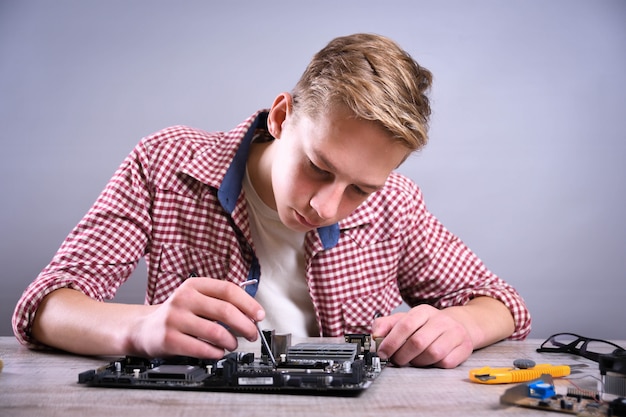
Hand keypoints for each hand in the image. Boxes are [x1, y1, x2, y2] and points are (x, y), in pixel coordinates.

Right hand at [128, 278, 264, 358]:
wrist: (144, 328)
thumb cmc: (177, 314)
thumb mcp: (195, 298)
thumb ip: (219, 301)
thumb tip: (251, 313)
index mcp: (194, 285)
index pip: (228, 290)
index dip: (248, 303)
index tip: (259, 315)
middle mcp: (184, 298)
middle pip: (225, 310)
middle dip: (245, 325)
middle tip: (252, 334)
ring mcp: (175, 318)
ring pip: (216, 331)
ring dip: (231, 341)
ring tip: (232, 345)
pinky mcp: (169, 339)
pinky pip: (201, 348)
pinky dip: (216, 352)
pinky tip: (218, 352)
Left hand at [372, 304, 473, 368]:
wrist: (456, 326)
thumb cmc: (426, 326)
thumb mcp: (404, 320)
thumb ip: (385, 325)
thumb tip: (374, 336)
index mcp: (423, 311)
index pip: (405, 324)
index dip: (391, 341)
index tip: (382, 352)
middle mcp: (440, 320)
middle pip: (418, 342)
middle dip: (402, 355)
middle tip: (396, 360)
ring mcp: (454, 333)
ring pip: (432, 354)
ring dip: (418, 362)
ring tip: (413, 360)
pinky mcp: (464, 347)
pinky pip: (445, 362)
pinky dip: (434, 365)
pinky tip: (430, 361)